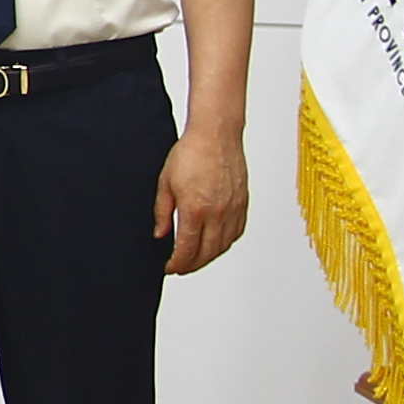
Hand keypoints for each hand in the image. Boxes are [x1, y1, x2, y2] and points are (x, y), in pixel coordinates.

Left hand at [155, 123, 249, 274]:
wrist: (216, 135)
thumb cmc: (191, 153)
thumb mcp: (166, 183)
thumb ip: (162, 213)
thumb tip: (160, 235)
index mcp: (196, 209)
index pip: (187, 249)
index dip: (178, 263)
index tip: (170, 268)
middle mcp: (218, 213)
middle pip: (207, 253)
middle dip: (192, 265)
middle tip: (181, 268)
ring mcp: (233, 210)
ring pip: (224, 245)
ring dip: (209, 257)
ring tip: (196, 259)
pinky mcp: (242, 204)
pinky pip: (236, 232)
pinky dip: (225, 243)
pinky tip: (216, 244)